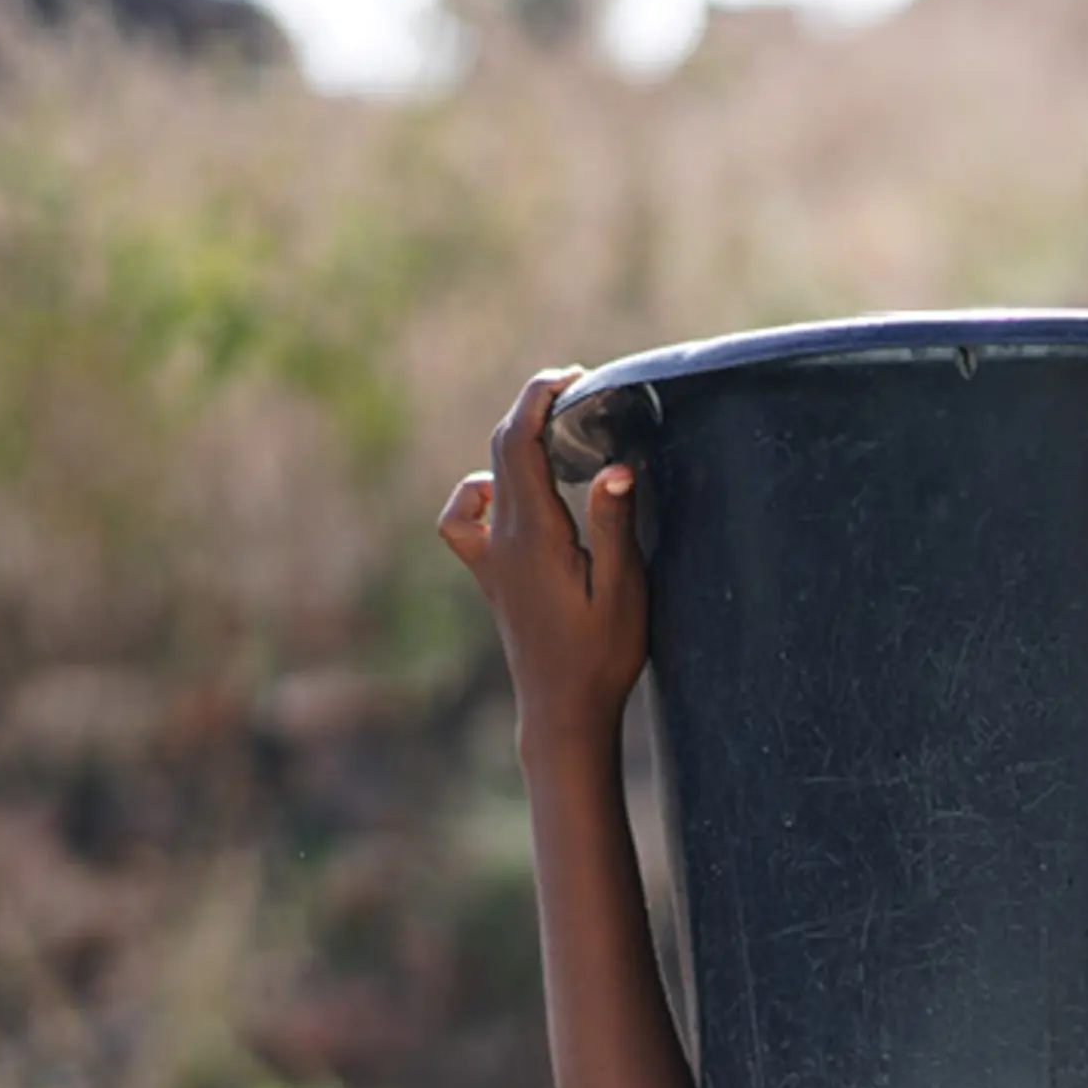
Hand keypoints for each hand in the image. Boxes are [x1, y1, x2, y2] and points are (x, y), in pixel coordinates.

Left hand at [438, 367, 648, 756]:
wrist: (561, 712)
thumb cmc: (601, 657)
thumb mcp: (623, 592)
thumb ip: (614, 526)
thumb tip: (615, 467)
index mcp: (533, 535)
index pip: (520, 443)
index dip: (539, 398)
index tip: (573, 375)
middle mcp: (501, 539)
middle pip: (499, 450)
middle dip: (531, 409)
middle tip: (574, 391)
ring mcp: (490, 558)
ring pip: (481, 478)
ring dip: (510, 446)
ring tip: (550, 441)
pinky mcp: (491, 576)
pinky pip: (463, 518)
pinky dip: (479, 493)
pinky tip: (507, 498)